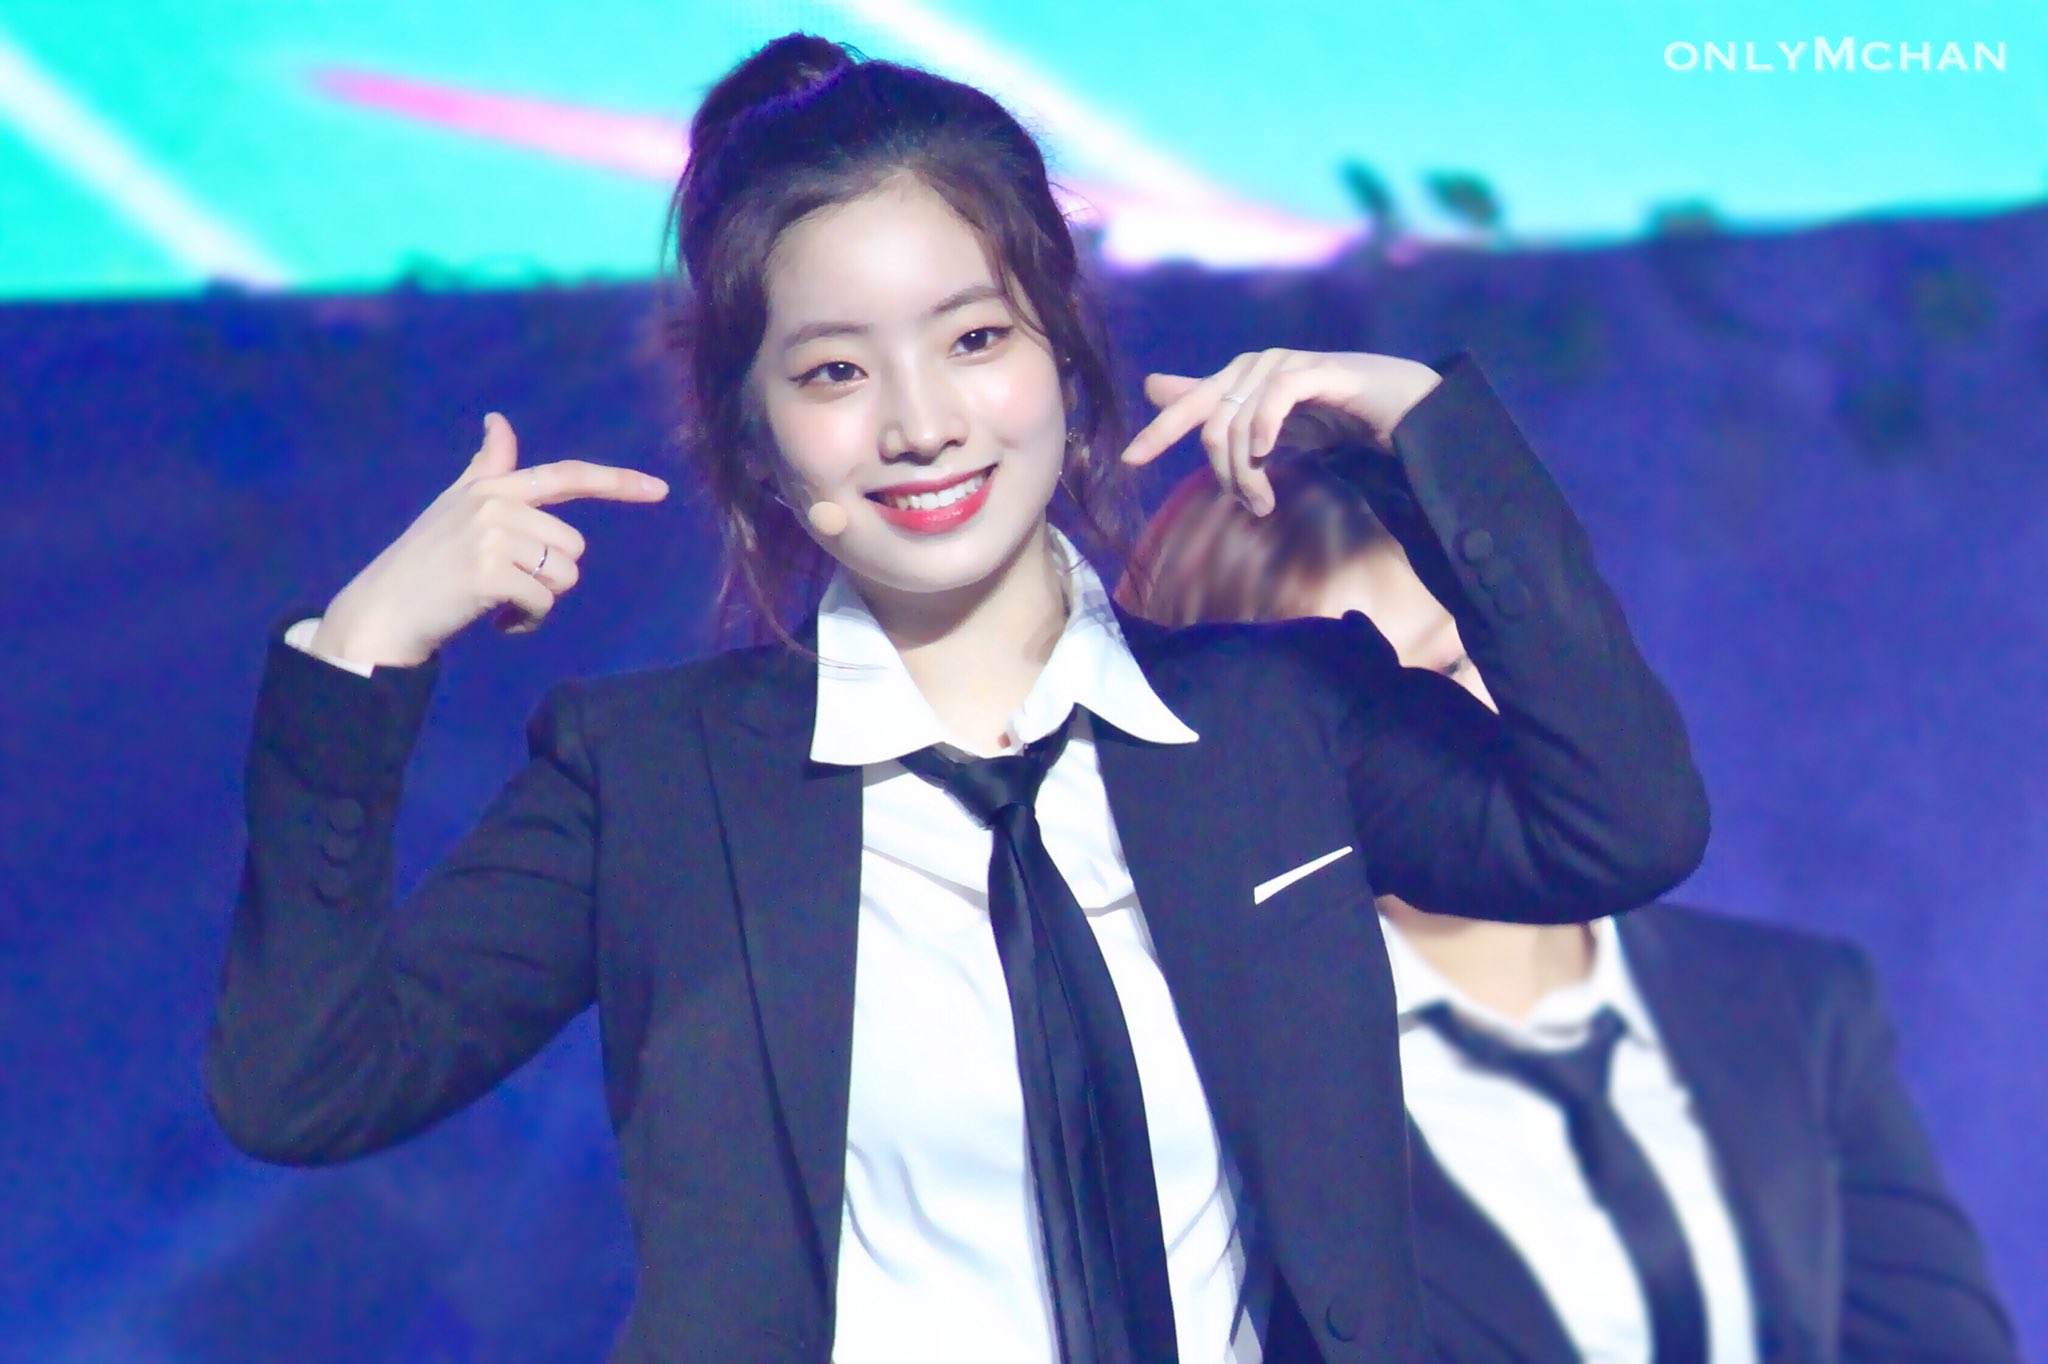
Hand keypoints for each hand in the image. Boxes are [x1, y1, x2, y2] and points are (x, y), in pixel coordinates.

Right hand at [311, 414, 669, 667]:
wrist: (383, 609)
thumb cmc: (425, 561)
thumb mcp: (455, 506)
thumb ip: (487, 467)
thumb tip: (498, 420)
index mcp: (493, 486)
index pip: (566, 475)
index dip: (617, 482)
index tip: (659, 489)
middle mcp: (495, 503)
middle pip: (573, 545)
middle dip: (550, 575)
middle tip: (505, 584)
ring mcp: (491, 536)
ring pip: (564, 575)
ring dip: (540, 600)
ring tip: (499, 601)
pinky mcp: (489, 573)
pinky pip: (544, 602)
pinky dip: (527, 621)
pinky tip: (496, 621)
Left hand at [1120, 350, 1440, 515]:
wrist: (1402, 410)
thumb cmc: (1334, 415)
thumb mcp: (1269, 425)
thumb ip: (1219, 410)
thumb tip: (1154, 386)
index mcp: (1241, 377)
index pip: (1189, 406)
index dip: (1158, 432)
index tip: (1130, 462)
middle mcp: (1257, 365)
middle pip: (1210, 421)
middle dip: (1223, 472)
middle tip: (1248, 505)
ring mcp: (1287, 365)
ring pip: (1240, 420)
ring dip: (1248, 470)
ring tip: (1264, 502)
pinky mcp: (1320, 371)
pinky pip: (1275, 396)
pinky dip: (1265, 427)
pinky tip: (1266, 454)